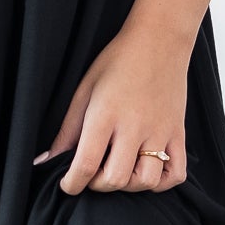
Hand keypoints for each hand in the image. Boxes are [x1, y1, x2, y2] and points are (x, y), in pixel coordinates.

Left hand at [33, 22, 190, 194]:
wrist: (159, 40)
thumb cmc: (117, 62)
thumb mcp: (84, 90)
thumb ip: (67, 129)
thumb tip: (45, 160)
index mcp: (105, 114)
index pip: (86, 164)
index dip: (72, 184)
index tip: (68, 185)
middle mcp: (134, 126)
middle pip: (115, 179)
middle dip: (97, 185)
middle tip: (92, 173)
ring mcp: (160, 131)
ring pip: (145, 181)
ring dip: (127, 185)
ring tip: (119, 169)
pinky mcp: (178, 133)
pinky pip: (175, 174)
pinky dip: (160, 183)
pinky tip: (145, 170)